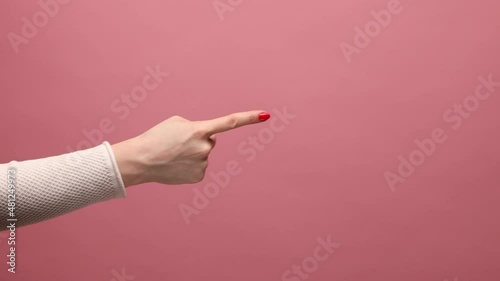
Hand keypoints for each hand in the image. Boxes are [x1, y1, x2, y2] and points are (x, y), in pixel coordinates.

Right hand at [111, 111, 270, 186]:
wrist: (140, 160)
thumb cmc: (157, 137)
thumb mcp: (177, 122)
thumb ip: (197, 127)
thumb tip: (209, 141)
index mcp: (200, 130)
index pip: (230, 122)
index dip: (249, 118)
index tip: (267, 115)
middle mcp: (205, 147)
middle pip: (210, 140)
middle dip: (198, 140)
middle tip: (178, 143)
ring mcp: (203, 164)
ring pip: (203, 154)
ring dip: (191, 153)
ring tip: (173, 154)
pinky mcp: (199, 177)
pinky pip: (199, 167)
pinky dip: (189, 166)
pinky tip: (176, 166)